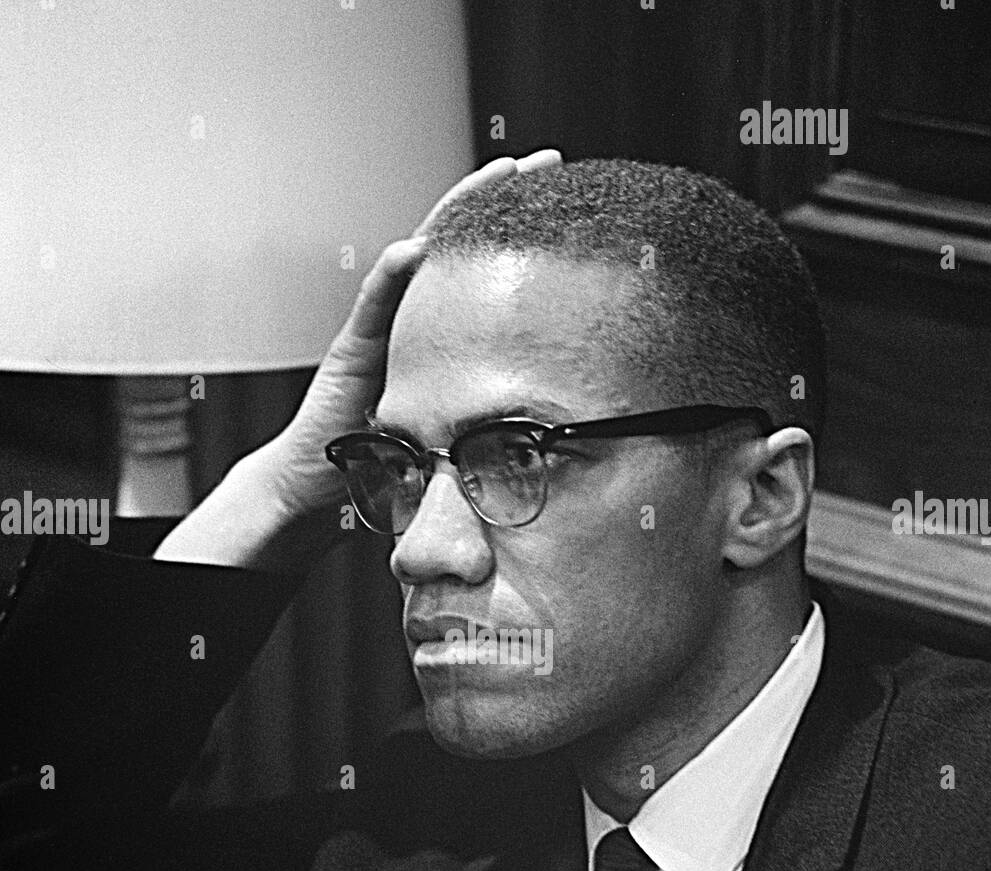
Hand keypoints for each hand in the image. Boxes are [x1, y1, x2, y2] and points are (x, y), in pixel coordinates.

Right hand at [155, 149, 562, 570]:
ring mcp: (377, 325)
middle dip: (500, 197)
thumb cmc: (388, 460)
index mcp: (438, 330)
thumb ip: (491, 407)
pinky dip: (392, 272)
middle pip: (458, 241)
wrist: (319, 482)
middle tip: (546, 161)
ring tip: (494, 176)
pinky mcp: (350, 348)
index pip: (482, 265)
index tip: (563, 199)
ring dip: (454, 213)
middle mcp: (409, 315)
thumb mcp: (455, 425)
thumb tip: (556, 413)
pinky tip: (415, 247)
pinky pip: (372, 302)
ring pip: (419, 254)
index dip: (519, 231)